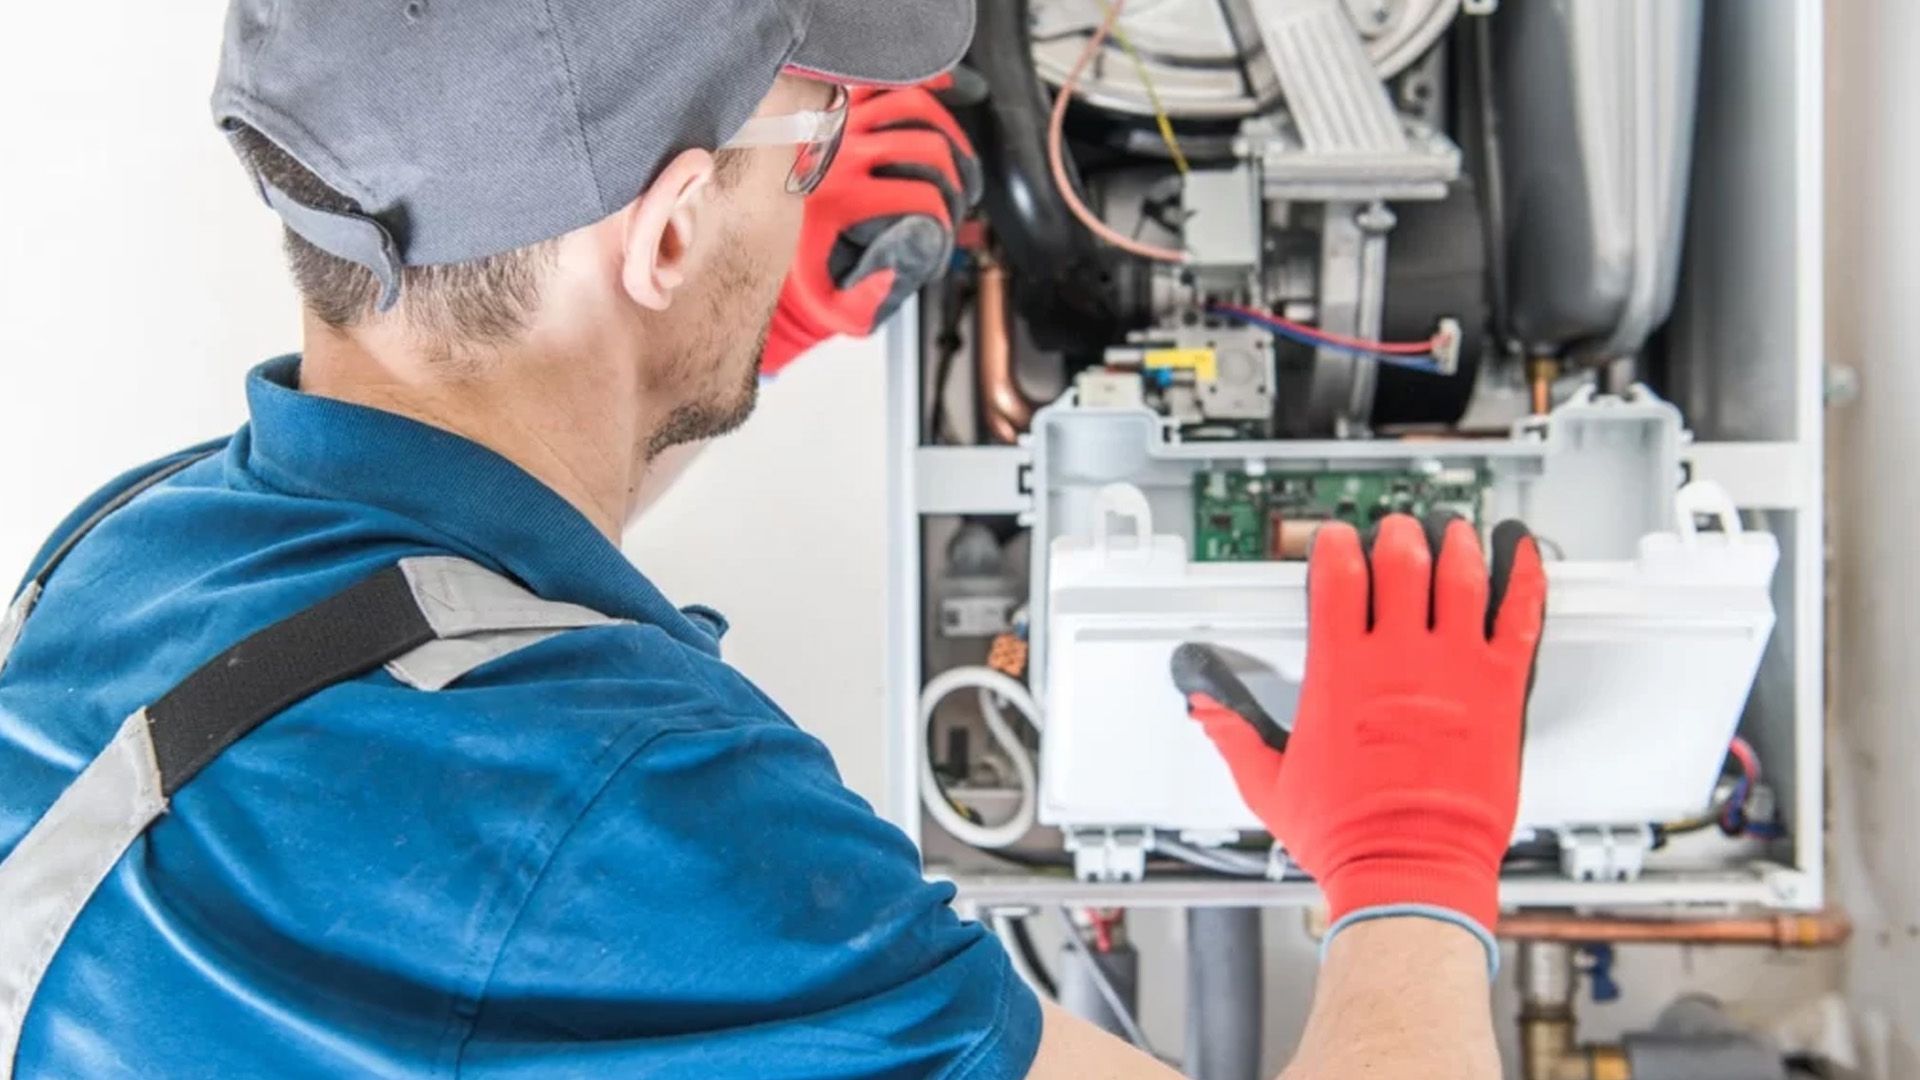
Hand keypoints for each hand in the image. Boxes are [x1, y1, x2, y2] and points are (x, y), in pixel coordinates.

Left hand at [761, 78, 981, 376]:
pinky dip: (920, 83)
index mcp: (840, 200)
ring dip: (949, 136)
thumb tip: (912, 257)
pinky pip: (885, 81)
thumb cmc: (809, 276)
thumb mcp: (837, 306)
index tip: (943, 235)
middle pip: (928, 148)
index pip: (922, 197)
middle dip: (954, 183)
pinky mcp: (840, 109)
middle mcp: (838, 155)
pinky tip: (943, 99)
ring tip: (956, 168)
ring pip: (914, 105)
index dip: (947, 221)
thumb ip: (874, 299)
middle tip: (955, 206)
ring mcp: (839, 125)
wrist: (767, 247)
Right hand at [1170, 514, 1545, 962]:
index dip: (1335, 545)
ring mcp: (1455, 671)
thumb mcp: (1269, 784)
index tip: (1335, 539)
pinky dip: (1523, 579)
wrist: (1411, 871)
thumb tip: (1205, 708)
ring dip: (1455, 545)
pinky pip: (1520, 619)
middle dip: (1397, 536)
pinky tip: (1522, 555)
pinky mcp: (1500, 692)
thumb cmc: (1348, 836)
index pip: (1337, 577)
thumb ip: (1234, 735)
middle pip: (1401, 562)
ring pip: (1460, 578)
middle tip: (1397, 531)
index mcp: (1341, 673)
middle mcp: (1398, 661)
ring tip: (1452, 531)